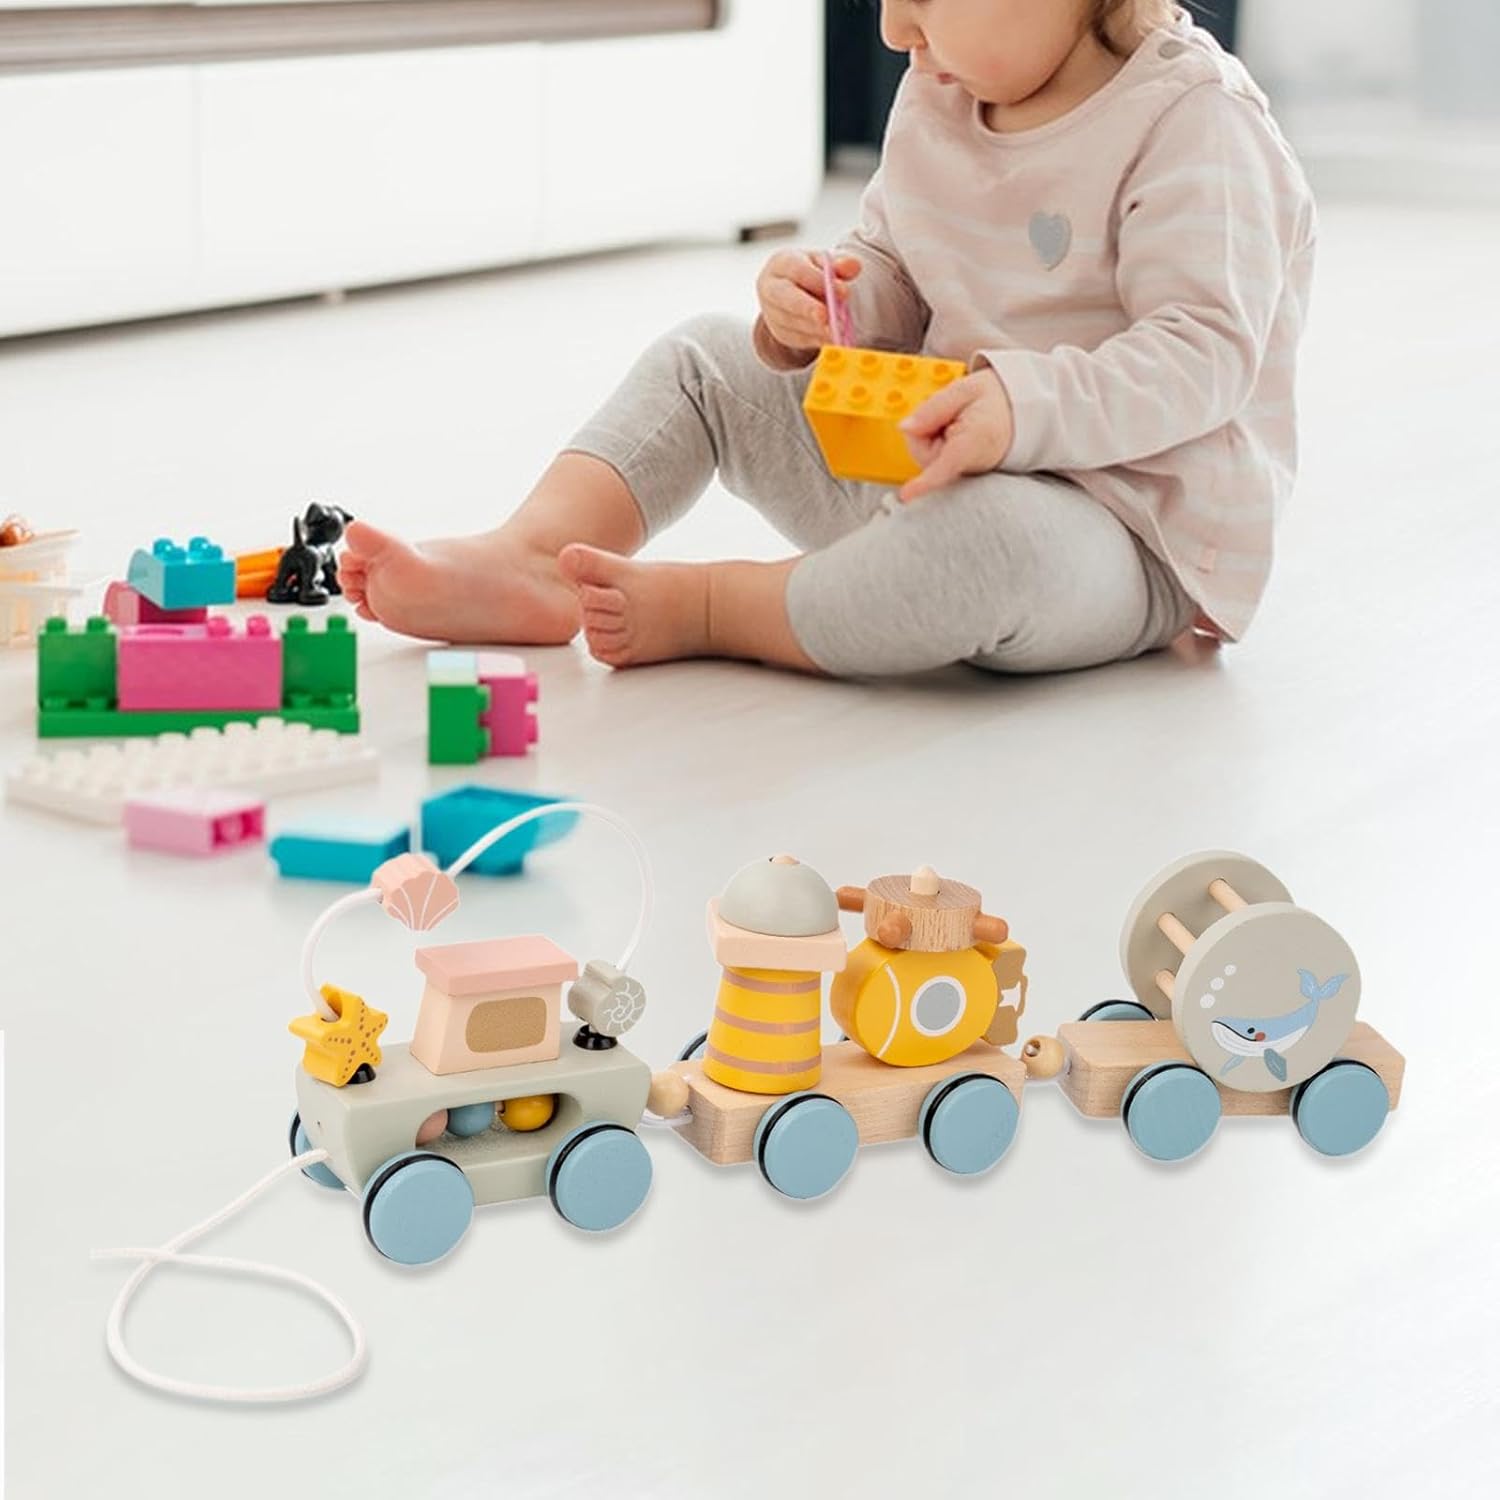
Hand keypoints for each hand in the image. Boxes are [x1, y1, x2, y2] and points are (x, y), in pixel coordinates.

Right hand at [755, 250, 860, 357]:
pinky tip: (831, 338)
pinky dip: (816, 339)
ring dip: (816, 328)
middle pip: (785, 298)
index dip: (819, 281)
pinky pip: (797, 338)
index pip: (798, 271)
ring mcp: (772, 313)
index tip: (843, 291)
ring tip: (838, 329)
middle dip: (807, 308)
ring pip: (792, 322)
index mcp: (781, 264)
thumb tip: (853, 265)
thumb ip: (840, 265)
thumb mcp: (825, 264)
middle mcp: (770, 288)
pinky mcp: (781, 333)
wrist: (795, 291)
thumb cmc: (810, 273)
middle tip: (827, 316)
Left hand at [898, 369, 1014, 502]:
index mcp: (970, 444)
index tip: (907, 495)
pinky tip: (954, 430)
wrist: (1019, 411)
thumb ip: (934, 407)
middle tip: (949, 411)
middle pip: (923, 452)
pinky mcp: (956, 472)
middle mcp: (966, 465)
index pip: (943, 469)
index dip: (922, 484)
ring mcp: (961, 472)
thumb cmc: (996, 400)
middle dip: (924, 429)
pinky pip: (933, 458)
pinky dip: (937, 441)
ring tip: (956, 419)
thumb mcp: (966, 389)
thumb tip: (906, 427)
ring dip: (931, 433)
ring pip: (926, 455)